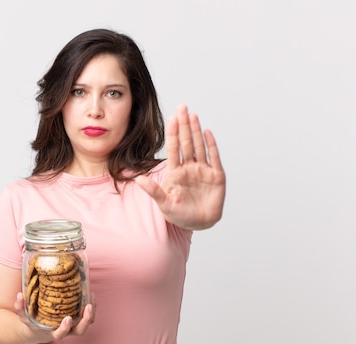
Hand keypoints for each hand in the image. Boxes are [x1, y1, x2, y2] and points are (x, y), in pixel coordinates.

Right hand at [14, 292, 95, 342]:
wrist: (39, 331)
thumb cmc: (33, 323)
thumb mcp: (24, 317)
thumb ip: (20, 307)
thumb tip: (19, 295)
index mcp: (53, 332)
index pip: (60, 334)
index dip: (65, 328)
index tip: (67, 319)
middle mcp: (65, 331)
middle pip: (80, 331)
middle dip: (86, 320)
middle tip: (87, 307)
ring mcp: (73, 327)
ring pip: (87, 324)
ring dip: (91, 313)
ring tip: (91, 298)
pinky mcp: (77, 320)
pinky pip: (88, 317)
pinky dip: (91, 307)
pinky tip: (90, 295)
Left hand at [135, 104, 225, 229]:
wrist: (199, 224)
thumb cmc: (180, 215)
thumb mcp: (164, 203)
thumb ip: (153, 191)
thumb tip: (138, 180)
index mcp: (176, 172)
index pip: (174, 148)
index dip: (173, 133)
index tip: (171, 118)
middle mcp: (189, 168)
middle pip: (186, 142)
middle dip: (184, 125)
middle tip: (182, 107)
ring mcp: (203, 170)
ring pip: (199, 146)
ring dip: (196, 131)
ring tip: (193, 115)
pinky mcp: (216, 176)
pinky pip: (214, 158)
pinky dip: (211, 145)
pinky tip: (207, 133)